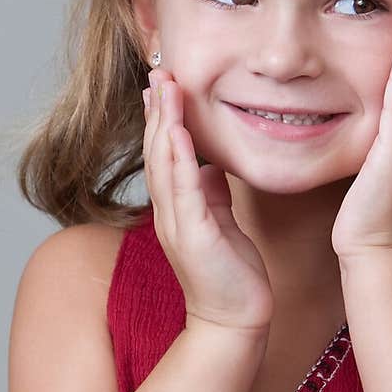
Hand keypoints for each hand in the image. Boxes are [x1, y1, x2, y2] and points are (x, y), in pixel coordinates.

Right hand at [143, 68, 273, 332]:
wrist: (234, 322)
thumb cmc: (232, 275)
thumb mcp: (222, 223)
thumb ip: (213, 194)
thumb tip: (210, 166)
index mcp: (178, 207)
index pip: (165, 153)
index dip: (162, 117)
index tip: (163, 83)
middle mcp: (170, 212)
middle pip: (158, 150)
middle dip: (158, 109)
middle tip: (158, 69)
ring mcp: (178, 223)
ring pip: (165, 163)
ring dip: (164, 123)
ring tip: (164, 87)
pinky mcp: (194, 236)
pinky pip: (183, 190)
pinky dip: (180, 158)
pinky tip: (180, 133)